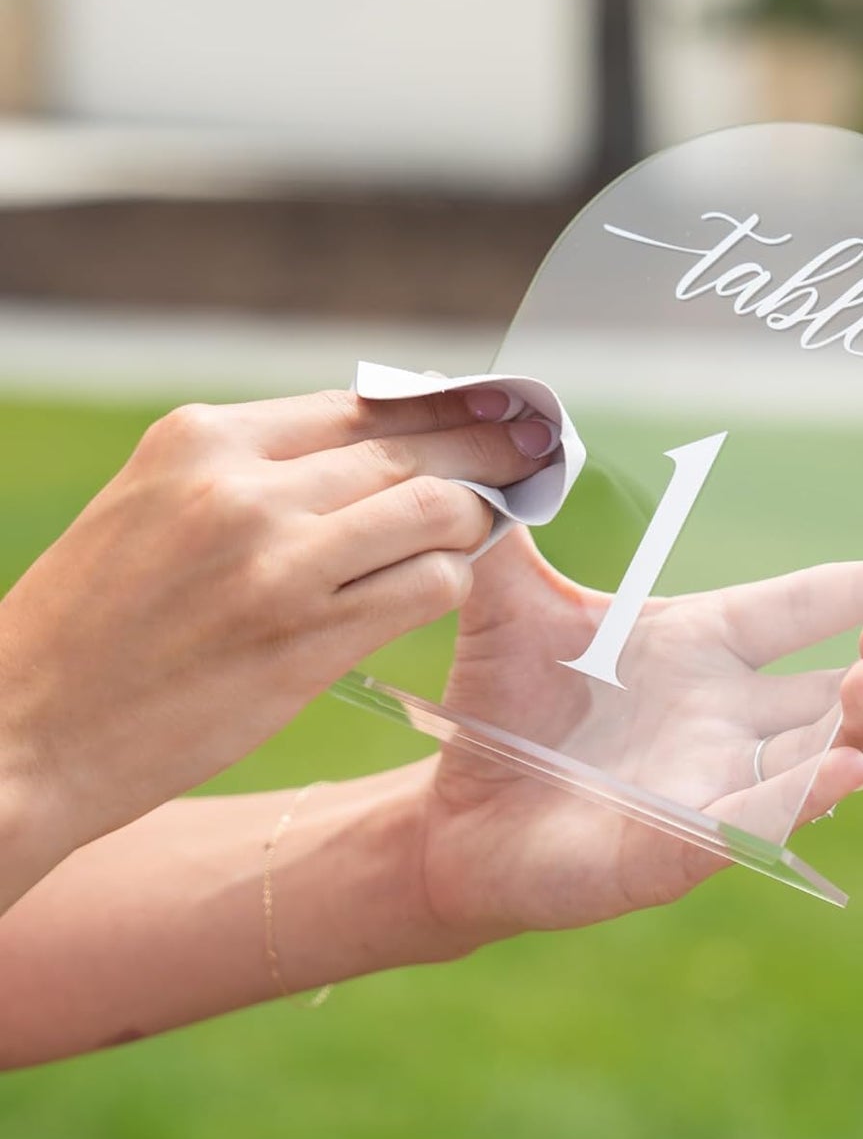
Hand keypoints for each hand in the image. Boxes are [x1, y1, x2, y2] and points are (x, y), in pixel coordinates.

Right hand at [0, 385, 555, 877]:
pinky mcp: (307, 640)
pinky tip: (447, 579)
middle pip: (409, 447)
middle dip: (486, 447)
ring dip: (477, 516)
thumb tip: (382, 444)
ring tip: (489, 520)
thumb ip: (259, 467)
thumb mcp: (156, 504)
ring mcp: (279, 564)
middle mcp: (243, 488)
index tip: (489, 405)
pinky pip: (428, 587)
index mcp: (202, 440)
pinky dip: (452, 577)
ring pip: (435, 510)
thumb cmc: (96, 620)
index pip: (360, 404)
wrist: (24, 734)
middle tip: (535, 445)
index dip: (439, 406)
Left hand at [412, 532, 862, 944]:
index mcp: (702, 643)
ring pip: (821, 753)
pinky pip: (761, 821)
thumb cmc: (498, 704)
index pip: (806, 604)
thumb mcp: (507, 603)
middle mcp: (726, 712)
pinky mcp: (681, 845)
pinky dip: (806, 797)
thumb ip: (510, 526)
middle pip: (839, 685)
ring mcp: (713, 781)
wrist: (449, 810)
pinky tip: (848, 769)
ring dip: (859, 720)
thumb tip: (509, 440)